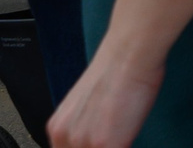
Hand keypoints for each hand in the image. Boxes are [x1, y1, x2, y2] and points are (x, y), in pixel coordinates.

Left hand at [48, 41, 163, 147]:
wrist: (129, 55)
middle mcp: (65, 137)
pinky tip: (131, 140)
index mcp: (58, 127)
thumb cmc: (118, 69)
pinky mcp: (106, 145)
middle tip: (116, 138)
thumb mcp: (88, 103)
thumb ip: (86, 125)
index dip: (86, 146)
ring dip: (114, 146)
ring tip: (124, 137)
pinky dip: (126, 146)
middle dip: (100, 146)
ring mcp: (84, 143)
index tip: (99, 142)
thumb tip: (99, 133)